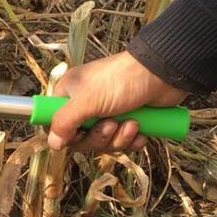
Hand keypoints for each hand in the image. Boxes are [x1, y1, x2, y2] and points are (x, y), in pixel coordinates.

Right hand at [48, 52, 185, 152]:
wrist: (164, 73)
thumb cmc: (121, 80)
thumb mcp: (87, 100)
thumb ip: (64, 122)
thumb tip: (52, 144)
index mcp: (70, 94)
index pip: (54, 123)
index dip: (64, 134)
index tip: (77, 134)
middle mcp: (86, 104)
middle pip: (81, 138)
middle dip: (99, 137)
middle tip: (111, 124)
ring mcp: (107, 113)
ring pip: (103, 142)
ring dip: (119, 138)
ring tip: (132, 123)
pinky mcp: (127, 120)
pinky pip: (122, 142)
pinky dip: (132, 139)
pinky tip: (141, 129)